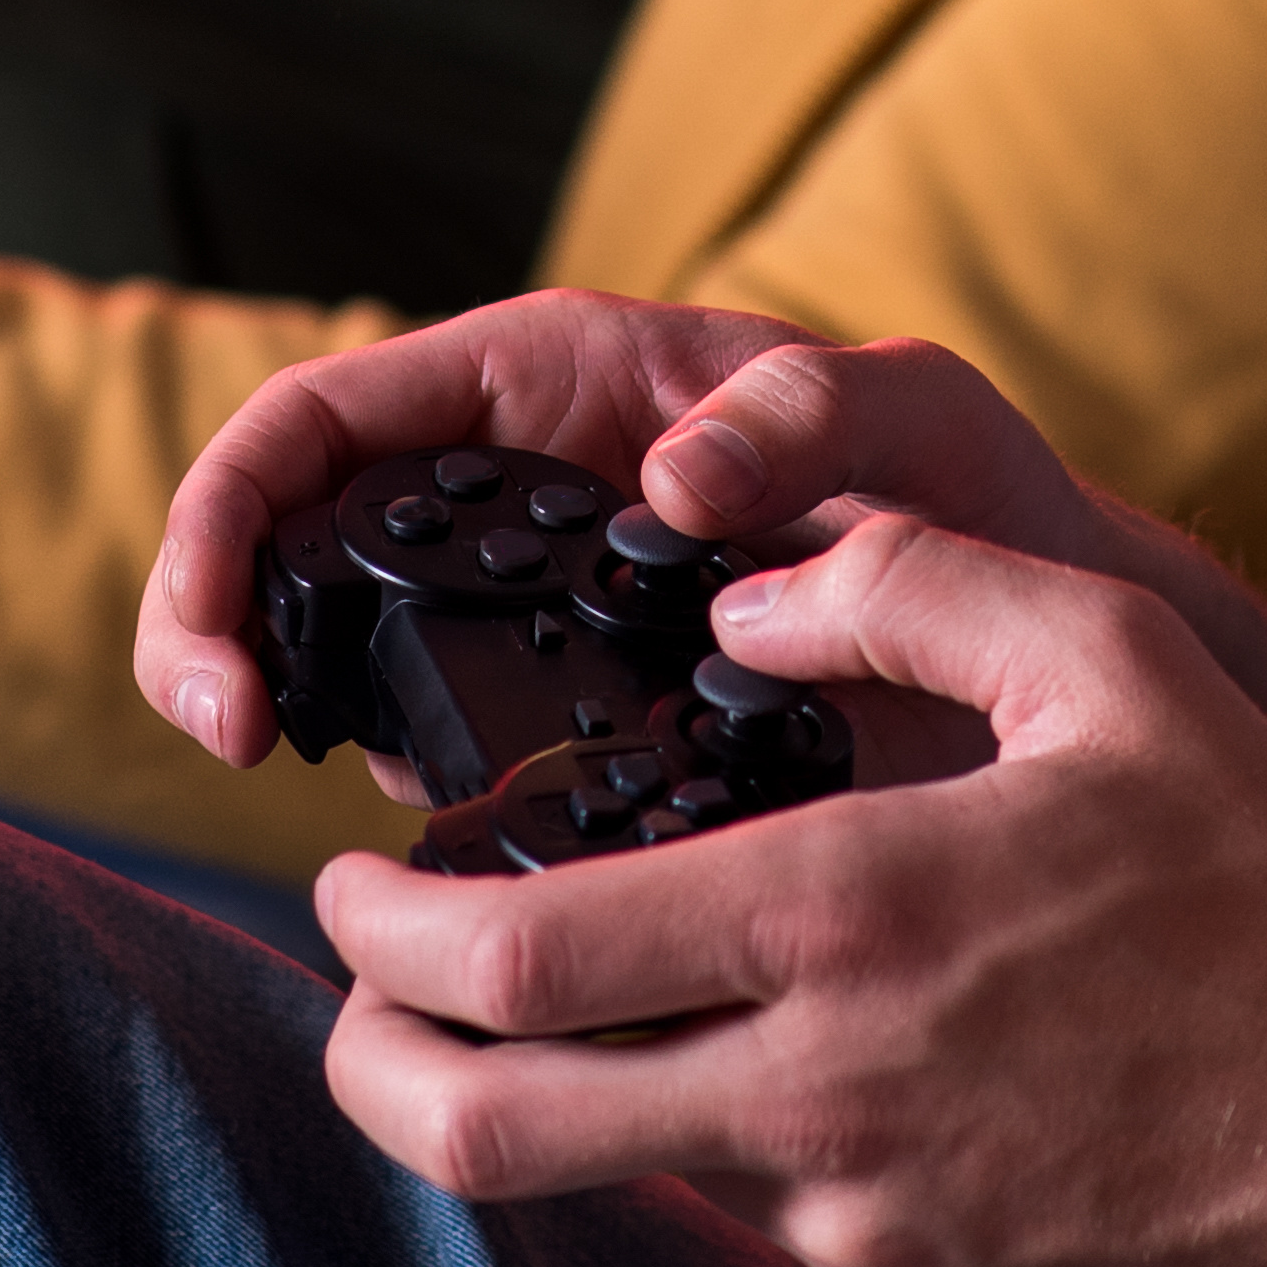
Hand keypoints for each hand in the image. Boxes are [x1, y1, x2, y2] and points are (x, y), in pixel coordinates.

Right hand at [134, 299, 1125, 775]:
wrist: (1046, 652)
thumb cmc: (983, 499)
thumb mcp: (922, 412)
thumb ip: (817, 405)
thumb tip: (673, 474)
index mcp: (551, 384)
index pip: (313, 424)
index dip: (227, 526)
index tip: (231, 660)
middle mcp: (516, 489)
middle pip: (286, 543)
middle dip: (220, 635)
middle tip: (239, 744)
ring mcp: (532, 608)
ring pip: (349, 658)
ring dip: (314, 730)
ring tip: (369, 813)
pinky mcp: (570, 715)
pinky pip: (448, 753)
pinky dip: (416, 811)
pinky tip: (462, 882)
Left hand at [312, 509, 1266, 1266]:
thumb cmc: (1259, 871)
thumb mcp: (1108, 655)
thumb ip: (903, 581)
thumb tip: (744, 579)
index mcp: (838, 917)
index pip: (514, 960)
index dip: (380, 931)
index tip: (351, 882)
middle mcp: (814, 1089)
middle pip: (483, 1126)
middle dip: (369, 1062)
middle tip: (358, 992)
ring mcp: (853, 1215)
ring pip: (628, 1168)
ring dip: (570, 1091)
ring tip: (593, 998)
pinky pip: (773, 1216)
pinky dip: (750, 1136)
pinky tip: (838, 1058)